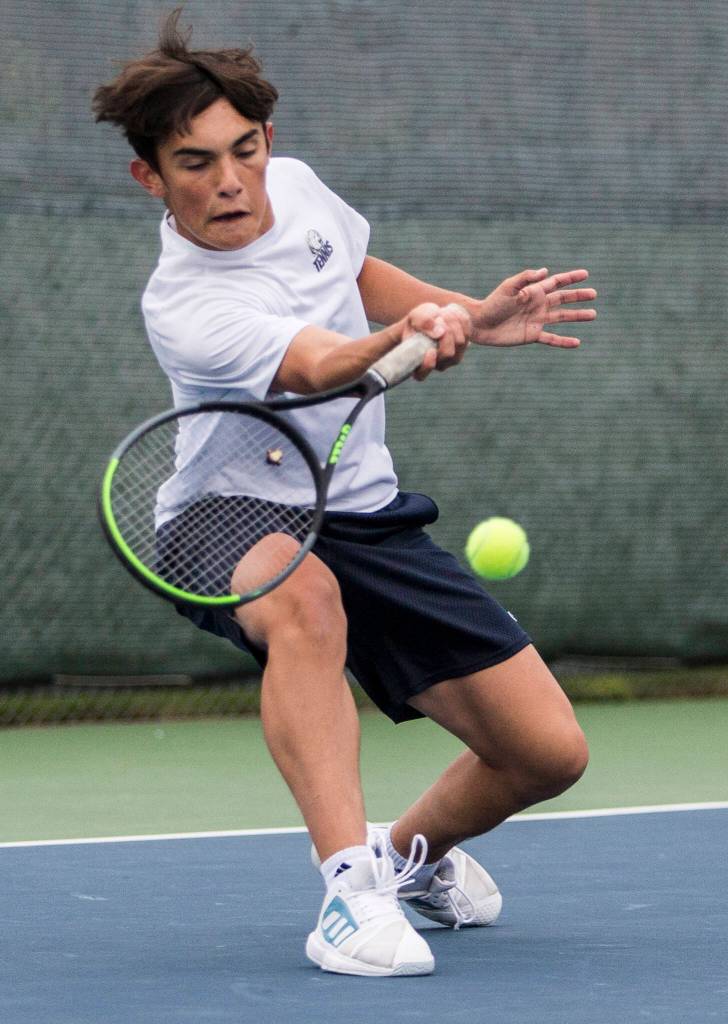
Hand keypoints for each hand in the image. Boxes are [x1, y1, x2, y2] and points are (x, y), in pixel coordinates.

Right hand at [402, 302, 471, 380]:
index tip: (430, 350)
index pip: (421, 374)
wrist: (427, 319)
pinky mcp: (464, 346)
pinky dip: (460, 319)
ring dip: (453, 323)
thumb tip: (439, 332)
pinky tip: (451, 312)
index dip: (427, 365)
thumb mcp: (414, 318)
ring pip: (460, 342)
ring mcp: (453, 357)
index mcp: (418, 364)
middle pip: (447, 354)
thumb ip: (422, 323)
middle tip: (438, 317)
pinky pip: (468, 332)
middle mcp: (438, 365)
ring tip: (443, 312)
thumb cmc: (416, 323)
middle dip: (445, 333)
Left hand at [471, 268, 596, 347]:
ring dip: (577, 316)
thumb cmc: (493, 303)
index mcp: (534, 291)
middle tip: (594, 294)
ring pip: (562, 317)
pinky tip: (577, 342)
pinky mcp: (532, 335)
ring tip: (593, 314)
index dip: (571, 278)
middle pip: (563, 299)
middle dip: (578, 296)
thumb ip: (526, 279)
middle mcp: (538, 305)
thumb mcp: (508, 287)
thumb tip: (545, 271)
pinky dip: (564, 341)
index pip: (556, 282)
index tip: (585, 274)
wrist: (481, 324)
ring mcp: (537, 320)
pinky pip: (552, 338)